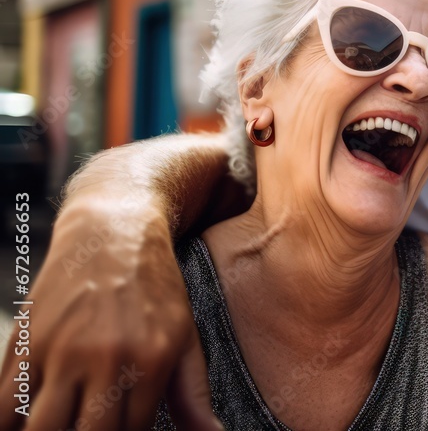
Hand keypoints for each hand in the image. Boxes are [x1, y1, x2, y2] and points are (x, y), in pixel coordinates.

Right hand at [0, 203, 221, 429]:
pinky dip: (12, 420)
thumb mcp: (185, 336)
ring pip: (37, 430)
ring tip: (64, 421)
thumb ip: (194, 395)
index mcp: (148, 362)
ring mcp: (58, 351)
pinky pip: (3, 405)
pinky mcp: (24, 343)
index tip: (121, 430)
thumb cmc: (156, 288)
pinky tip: (28, 418)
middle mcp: (102, 359)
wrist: (113, 231)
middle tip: (89, 426)